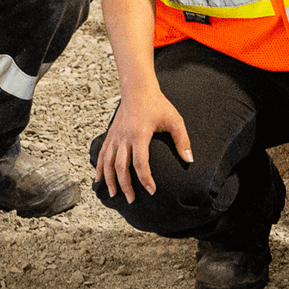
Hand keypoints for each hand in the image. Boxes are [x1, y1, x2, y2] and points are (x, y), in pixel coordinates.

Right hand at [94, 87, 191, 203]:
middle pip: (121, 167)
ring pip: (108, 162)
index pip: (141, 163)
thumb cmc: (157, 104)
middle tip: (132, 200)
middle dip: (126, 185)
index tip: (151, 190)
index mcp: (139, 134)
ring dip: (109, 180)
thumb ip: (182, 140)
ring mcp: (115, 136)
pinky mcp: (110, 135)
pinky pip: (101, 154)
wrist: (137, 89)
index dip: (145, 179)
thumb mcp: (174, 119)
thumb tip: (189, 160)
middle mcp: (124, 137)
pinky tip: (98, 179)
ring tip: (114, 195)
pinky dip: (99, 168)